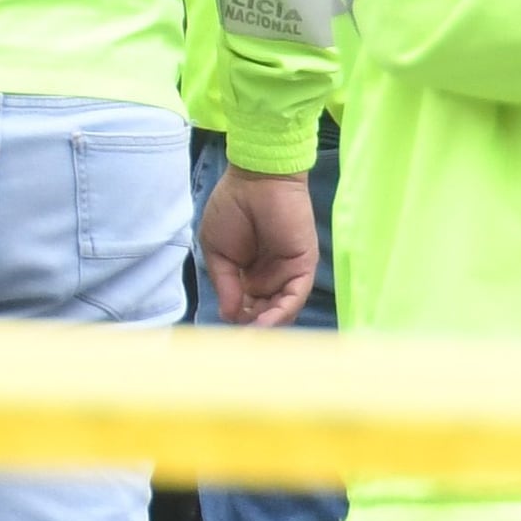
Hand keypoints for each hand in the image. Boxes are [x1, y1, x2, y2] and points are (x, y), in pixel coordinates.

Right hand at [200, 166, 321, 325]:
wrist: (255, 180)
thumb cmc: (231, 208)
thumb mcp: (217, 250)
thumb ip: (225, 283)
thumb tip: (228, 315)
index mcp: (248, 272)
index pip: (247, 305)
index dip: (238, 318)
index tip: (227, 331)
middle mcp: (270, 276)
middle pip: (265, 310)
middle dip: (254, 326)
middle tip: (240, 340)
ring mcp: (288, 272)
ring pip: (281, 308)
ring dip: (268, 324)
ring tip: (251, 335)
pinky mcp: (303, 265)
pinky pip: (295, 295)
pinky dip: (282, 311)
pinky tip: (265, 322)